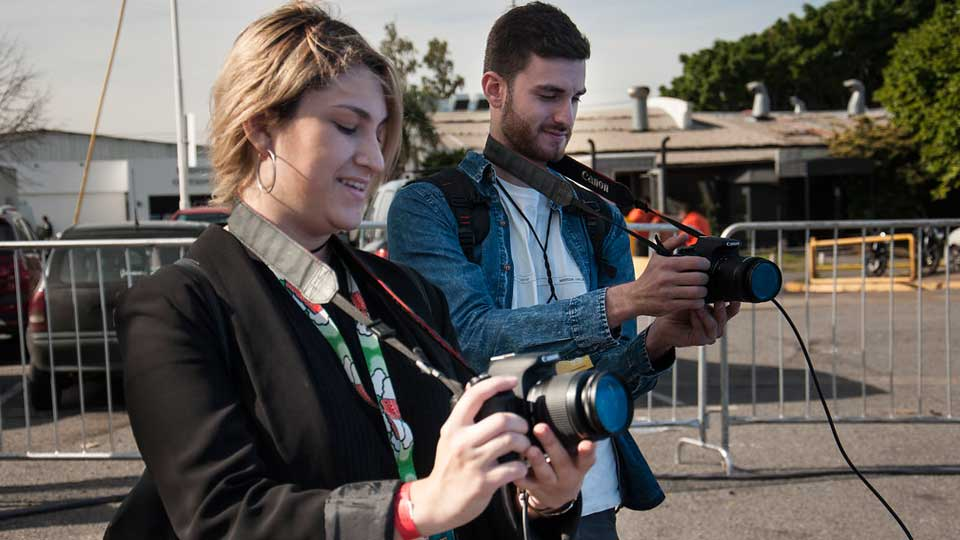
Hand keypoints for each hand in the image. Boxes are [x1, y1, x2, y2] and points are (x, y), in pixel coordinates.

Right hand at [408, 376, 530, 535]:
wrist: (437, 501)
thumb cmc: (448, 468)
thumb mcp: (448, 438)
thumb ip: (463, 420)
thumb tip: (476, 392)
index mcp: (454, 427)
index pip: (475, 395)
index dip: (497, 383)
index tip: (511, 381)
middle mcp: (462, 441)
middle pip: (501, 419)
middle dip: (520, 422)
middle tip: (522, 428)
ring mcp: (474, 462)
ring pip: (511, 441)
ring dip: (524, 443)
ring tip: (523, 447)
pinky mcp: (484, 482)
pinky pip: (514, 467)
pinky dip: (521, 466)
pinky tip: (518, 467)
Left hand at [513, 424, 595, 512]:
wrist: (558, 497)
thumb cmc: (567, 468)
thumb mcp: (578, 459)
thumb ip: (575, 442)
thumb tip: (574, 414)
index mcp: (579, 466)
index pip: (586, 458)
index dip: (587, 452)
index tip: (587, 443)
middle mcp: (566, 475)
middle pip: (561, 460)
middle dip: (551, 444)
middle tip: (541, 428)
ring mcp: (549, 483)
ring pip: (543, 472)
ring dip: (536, 460)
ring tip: (530, 449)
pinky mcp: (534, 487)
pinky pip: (525, 483)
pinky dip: (519, 475)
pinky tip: (512, 465)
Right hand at [606, 234, 709, 327]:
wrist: (635, 296)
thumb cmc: (649, 276)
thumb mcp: (657, 257)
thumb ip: (672, 244)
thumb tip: (686, 236)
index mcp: (667, 264)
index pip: (696, 262)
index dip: (705, 264)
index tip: (704, 266)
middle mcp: (667, 278)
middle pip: (700, 278)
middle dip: (705, 279)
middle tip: (703, 279)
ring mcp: (668, 293)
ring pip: (698, 292)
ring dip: (703, 291)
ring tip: (700, 290)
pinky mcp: (670, 306)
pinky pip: (693, 304)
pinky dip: (698, 302)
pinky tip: (695, 299)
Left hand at [645, 301, 741, 358]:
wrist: (664, 324)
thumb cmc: (678, 309)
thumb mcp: (692, 297)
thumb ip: (703, 292)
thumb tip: (709, 277)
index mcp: (717, 314)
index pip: (732, 308)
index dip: (735, 302)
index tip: (733, 293)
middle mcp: (717, 324)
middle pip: (726, 316)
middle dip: (721, 307)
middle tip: (718, 299)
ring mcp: (710, 333)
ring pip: (716, 324)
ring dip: (707, 313)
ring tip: (699, 305)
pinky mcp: (702, 340)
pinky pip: (704, 330)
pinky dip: (699, 320)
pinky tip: (693, 311)